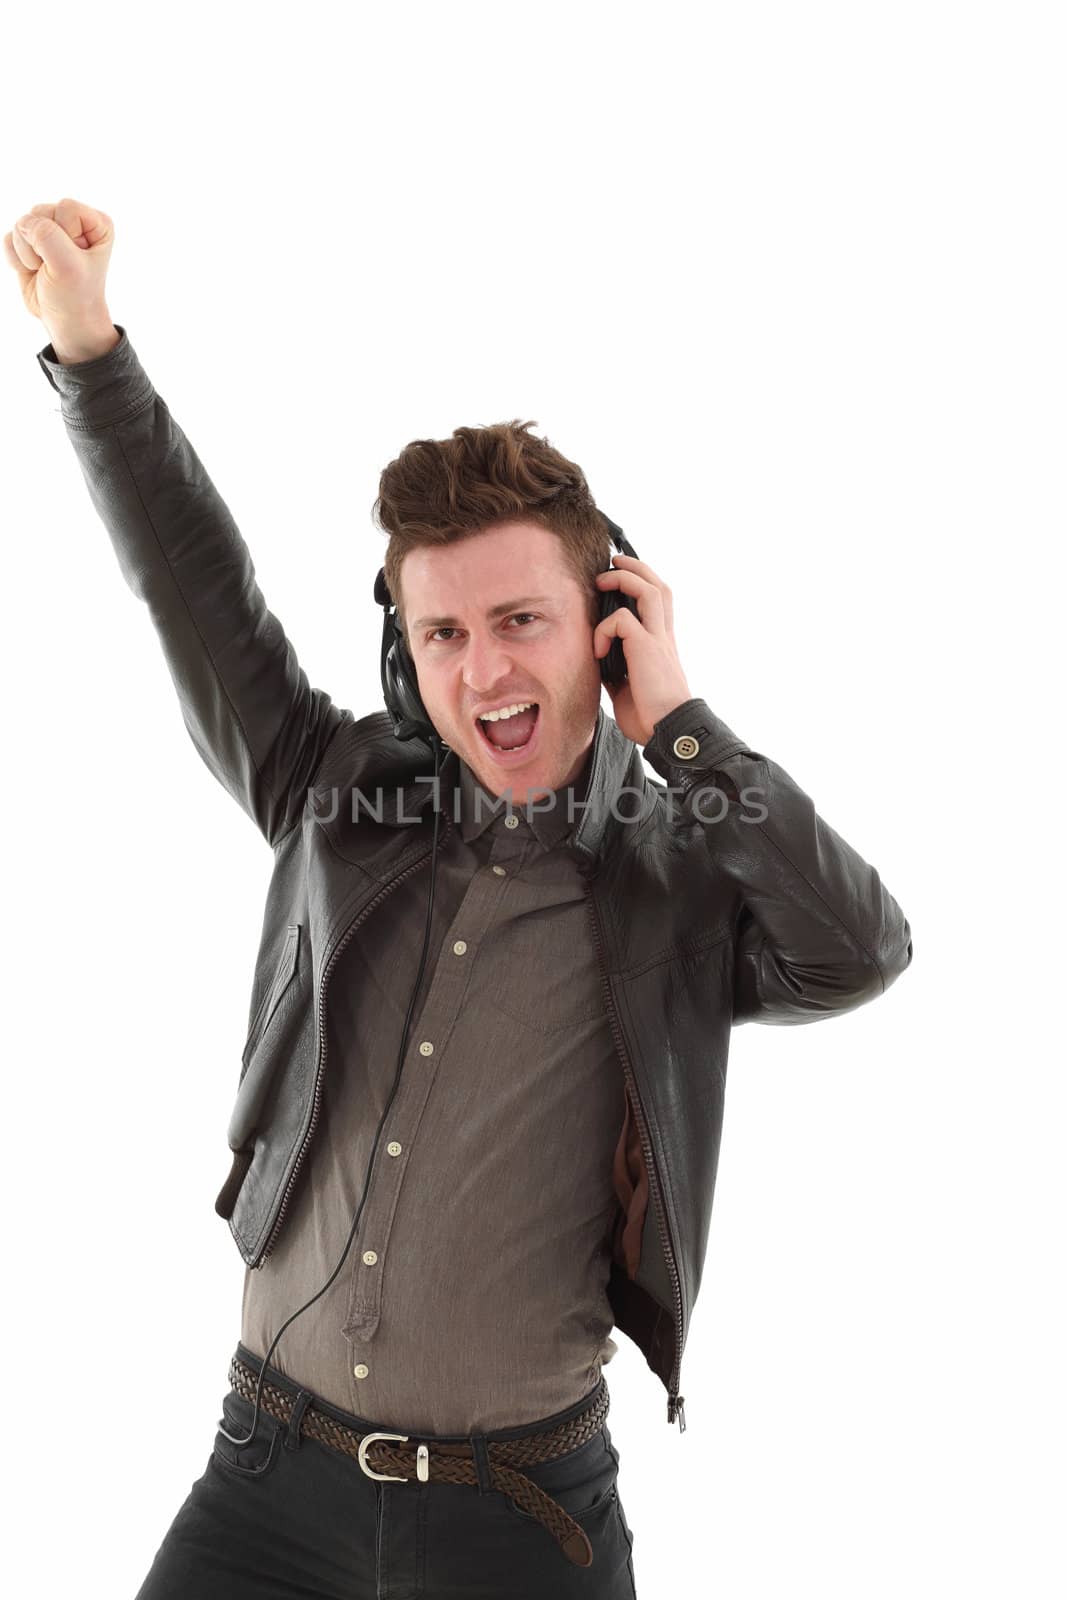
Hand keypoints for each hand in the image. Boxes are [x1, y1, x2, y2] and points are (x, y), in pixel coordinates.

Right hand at [3, 197, 113, 327]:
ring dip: (28, 253)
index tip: (73, 259)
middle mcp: (74, 222)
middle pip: (40, 212)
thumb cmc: (75, 296)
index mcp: (95, 223)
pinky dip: (17, 258)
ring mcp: (50, 230)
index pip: (65, 207)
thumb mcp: (67, 267)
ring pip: (22, 223)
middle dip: (41, 244)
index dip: (63, 234)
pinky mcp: (30, 241)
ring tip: (45, 270)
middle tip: (55, 267)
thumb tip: (23, 222)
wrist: (64, 320)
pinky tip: (33, 271)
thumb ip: (47, 236)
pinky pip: (9, 238)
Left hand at [593, 552, 692, 744]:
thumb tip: (597, 658)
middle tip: (613, 563)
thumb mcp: (627, 685)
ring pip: (649, 591)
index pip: (659, 602)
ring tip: (602, 583)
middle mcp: (663, 636)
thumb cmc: (651, 715)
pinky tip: (598, 650)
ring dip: (623, 580)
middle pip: (659, 586)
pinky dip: (604, 629)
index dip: (643, 583)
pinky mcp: (647, 648)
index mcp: (661, 644)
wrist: (668, 730)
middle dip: (636, 567)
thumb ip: (617, 665)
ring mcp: (658, 640)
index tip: (620, 577)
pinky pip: (622, 620)